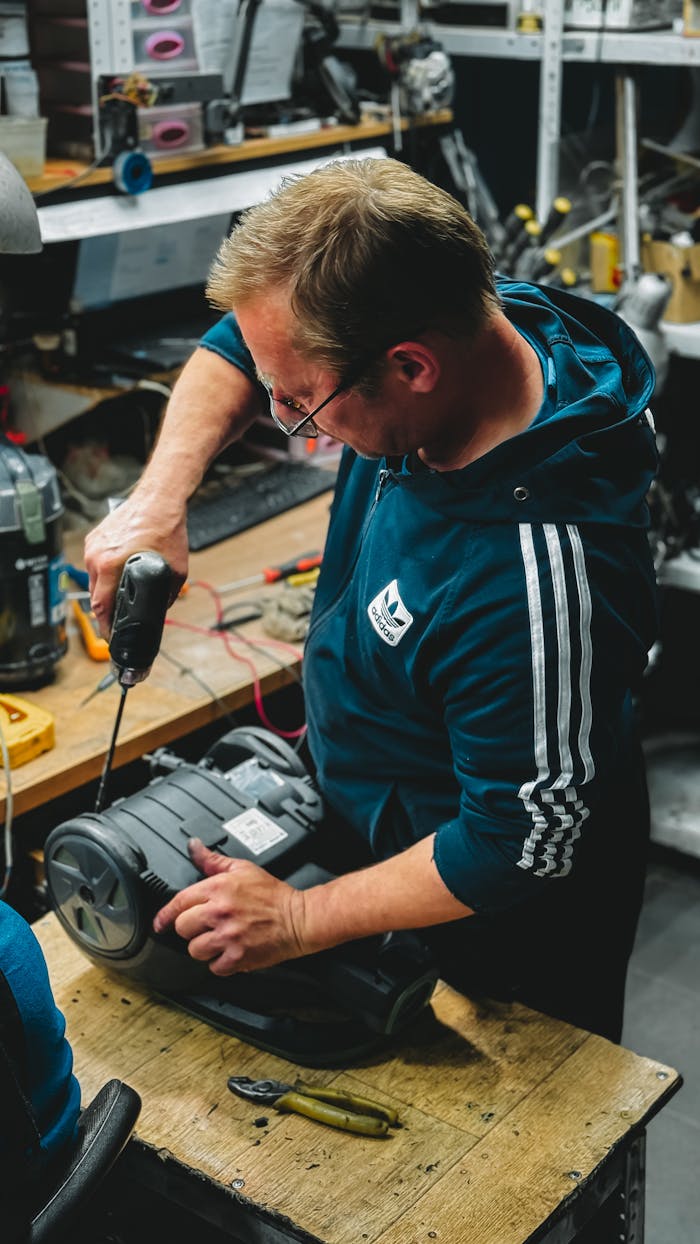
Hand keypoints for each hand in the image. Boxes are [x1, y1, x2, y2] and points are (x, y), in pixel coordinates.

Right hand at [84, 491, 188, 634]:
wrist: (159, 499)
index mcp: (110, 565)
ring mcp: (93, 546)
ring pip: (94, 580)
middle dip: (106, 611)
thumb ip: (167, 595)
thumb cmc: (167, 528)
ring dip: (105, 591)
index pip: (100, 606)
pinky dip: (105, 573)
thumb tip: (161, 610)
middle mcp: (96, 556)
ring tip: (119, 598)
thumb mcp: (176, 571)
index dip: (105, 626)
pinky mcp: (94, 539)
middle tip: (118, 622)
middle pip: (94, 595)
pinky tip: (118, 575)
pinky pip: (95, 564)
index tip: (111, 637)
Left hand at [152, 838, 308, 974]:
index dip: (165, 915)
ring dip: (205, 947)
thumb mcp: (243, 869)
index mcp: (218, 889)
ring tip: (221, 939)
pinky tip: (231, 951)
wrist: (299, 918)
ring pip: (195, 950)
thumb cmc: (273, 895)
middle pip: (183, 928)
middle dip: (192, 928)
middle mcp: (220, 912)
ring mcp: (228, 936)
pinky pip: (214, 967)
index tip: (160, 923)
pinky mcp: (238, 957)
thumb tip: (194, 847)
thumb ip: (213, 861)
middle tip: (208, 925)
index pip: (179, 902)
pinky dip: (221, 963)